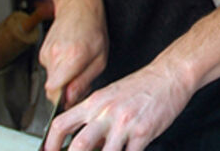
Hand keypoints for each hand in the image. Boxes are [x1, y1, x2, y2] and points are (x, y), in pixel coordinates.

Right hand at [41, 0, 108, 108]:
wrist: (79, 7)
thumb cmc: (93, 30)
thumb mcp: (100, 59)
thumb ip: (83, 82)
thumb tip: (70, 99)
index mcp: (72, 58)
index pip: (54, 92)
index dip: (63, 99)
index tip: (72, 96)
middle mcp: (55, 56)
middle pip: (51, 89)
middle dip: (65, 90)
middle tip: (80, 77)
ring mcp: (46, 53)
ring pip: (51, 80)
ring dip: (63, 78)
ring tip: (76, 62)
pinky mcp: (41, 52)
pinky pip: (49, 69)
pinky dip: (58, 68)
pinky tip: (68, 56)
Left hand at [44, 61, 196, 150]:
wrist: (169, 74)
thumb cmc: (143, 85)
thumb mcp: (111, 95)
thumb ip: (95, 117)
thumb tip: (82, 142)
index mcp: (95, 102)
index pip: (61, 124)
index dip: (50, 144)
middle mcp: (106, 113)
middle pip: (78, 145)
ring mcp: (125, 124)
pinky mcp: (143, 132)